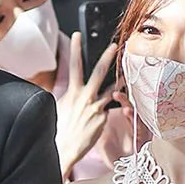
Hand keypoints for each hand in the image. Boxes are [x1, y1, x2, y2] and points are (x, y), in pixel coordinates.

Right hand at [56, 34, 117, 177]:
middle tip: (114, 46)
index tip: (76, 36)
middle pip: (97, 72)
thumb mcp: (58, 107)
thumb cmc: (58, 129)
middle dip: (106, 57)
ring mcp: (95, 107)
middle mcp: (84, 97)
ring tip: (126, 72)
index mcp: (71, 92)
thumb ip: (68, 96)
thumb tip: (68, 91)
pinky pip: (110, 107)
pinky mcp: (102, 117)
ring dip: (119, 79)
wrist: (63, 148)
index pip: (73, 66)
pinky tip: (120, 102)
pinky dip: (113, 103)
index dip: (75, 49)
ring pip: (110, 89)